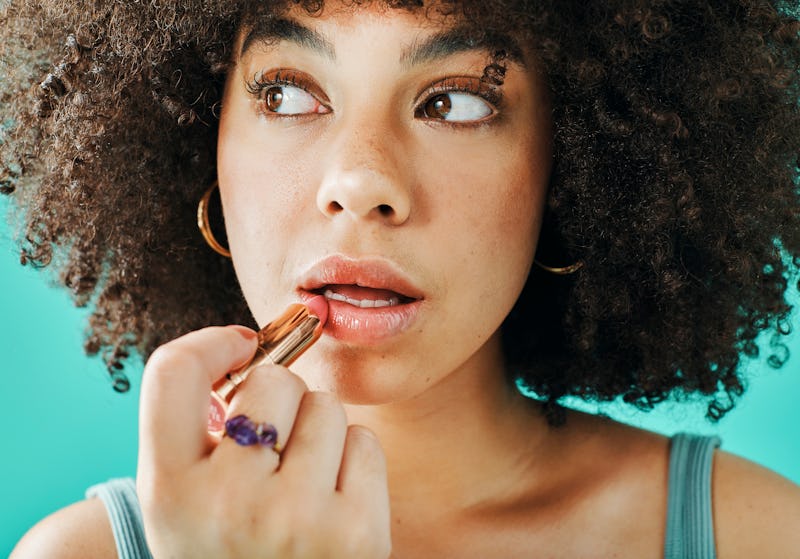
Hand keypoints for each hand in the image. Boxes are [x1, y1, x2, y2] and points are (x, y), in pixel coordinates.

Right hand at [137, 326, 391, 557]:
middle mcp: (227, 505)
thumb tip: (252, 348)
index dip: (211, 344)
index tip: (238, 347)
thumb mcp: (185, 505)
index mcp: (168, 493)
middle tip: (273, 445)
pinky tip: (335, 501)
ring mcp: (296, 520)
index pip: (173, 372)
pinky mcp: (358, 535)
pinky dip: (354, 459)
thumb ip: (200, 433)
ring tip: (302, 483)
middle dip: (279, 399)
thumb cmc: (230, 552)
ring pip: (326, 405)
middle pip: (273, 380)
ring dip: (319, 430)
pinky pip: (366, 441)